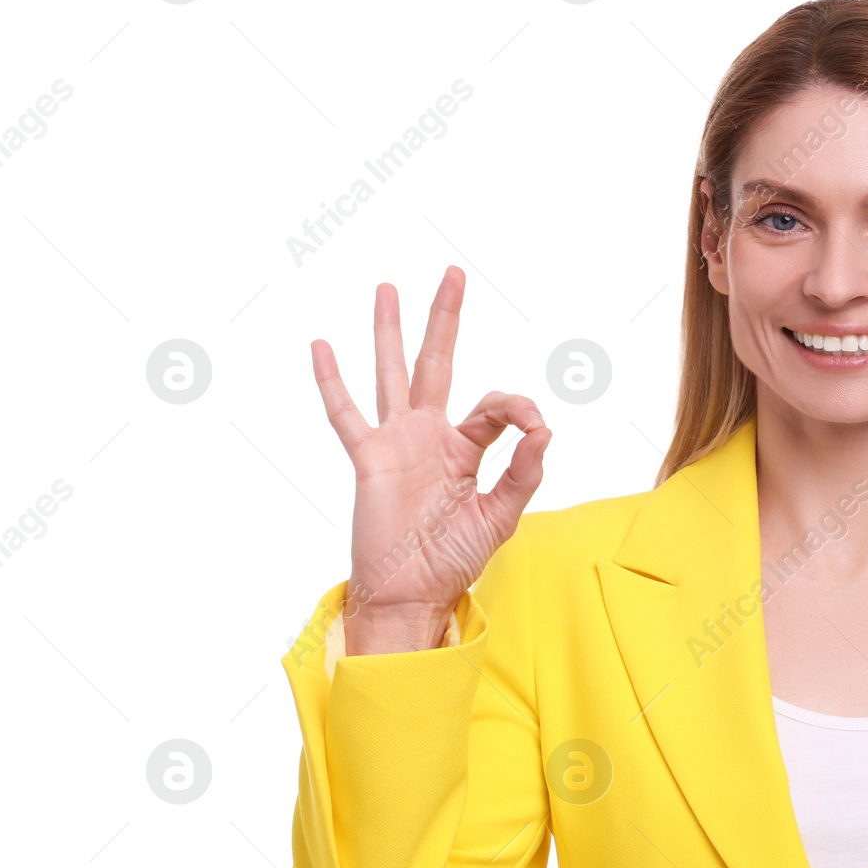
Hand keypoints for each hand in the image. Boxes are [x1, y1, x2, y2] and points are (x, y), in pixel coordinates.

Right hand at [311, 265, 550, 654]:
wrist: (413, 594)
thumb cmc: (454, 560)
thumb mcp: (501, 516)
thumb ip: (524, 472)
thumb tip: (544, 428)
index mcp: (467, 449)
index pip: (495, 408)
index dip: (518, 409)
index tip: (535, 427)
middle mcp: (431, 437)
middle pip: (438, 363)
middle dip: (445, 319)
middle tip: (452, 274)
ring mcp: (397, 443)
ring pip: (392, 374)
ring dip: (390, 331)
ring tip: (388, 289)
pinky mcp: (369, 459)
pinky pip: (346, 414)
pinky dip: (333, 381)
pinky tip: (322, 346)